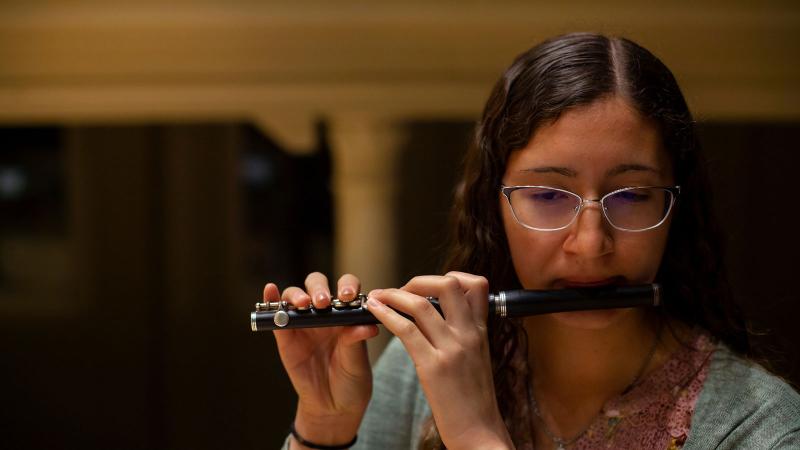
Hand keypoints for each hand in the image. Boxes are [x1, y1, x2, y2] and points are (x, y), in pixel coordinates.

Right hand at [266, 272, 378, 446]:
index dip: (347, 286)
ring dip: (297, 295)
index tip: (348, 296)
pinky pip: (276, 315)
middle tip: (323, 302)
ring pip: (295, 296)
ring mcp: (303, 323)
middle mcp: (324, 314)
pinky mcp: (285, 336)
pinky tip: (270, 291)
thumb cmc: (350, 380)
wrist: (333, 406)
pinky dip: (271, 300)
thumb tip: (365, 326)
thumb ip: (356, 342)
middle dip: (319, 289)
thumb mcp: (357, 362)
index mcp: (346, 314)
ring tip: (303, 305)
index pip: (346, 288)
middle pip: (317, 285)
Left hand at [366, 272, 512, 449]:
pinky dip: (386, 315)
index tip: (428, 287)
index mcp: (481, 331)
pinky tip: (374, 312)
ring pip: (421, 305)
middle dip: (418, 281)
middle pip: (447, 285)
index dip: (450, 277)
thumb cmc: (474, 400)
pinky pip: (406, 330)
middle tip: (401, 291)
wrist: (479, 433)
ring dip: (393, 295)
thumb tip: (438, 315)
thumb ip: (463, 334)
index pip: (476, 284)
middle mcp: (469, 335)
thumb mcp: (476, 358)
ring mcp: (452, 350)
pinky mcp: (434, 368)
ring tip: (377, 297)